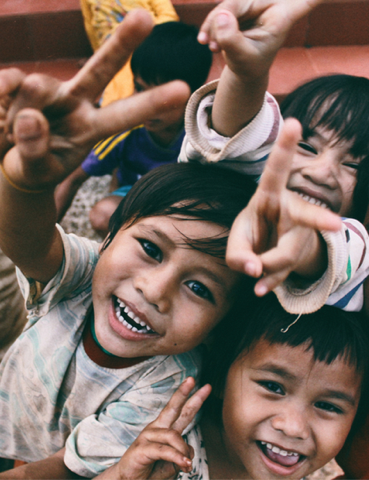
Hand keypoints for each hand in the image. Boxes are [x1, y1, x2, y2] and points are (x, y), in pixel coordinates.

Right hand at [0, 9, 189, 190]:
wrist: (13, 163)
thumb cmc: (35, 167)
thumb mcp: (37, 169)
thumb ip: (35, 149)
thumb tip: (31, 114)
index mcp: (92, 128)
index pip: (123, 114)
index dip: (150, 102)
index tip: (182, 89)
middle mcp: (76, 103)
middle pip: (100, 70)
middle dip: (120, 45)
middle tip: (144, 17)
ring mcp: (50, 92)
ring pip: (40, 84)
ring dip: (24, 108)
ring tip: (14, 132)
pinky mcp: (21, 86)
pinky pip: (13, 80)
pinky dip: (3, 85)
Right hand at [98, 378, 210, 479]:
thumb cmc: (151, 472)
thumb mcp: (172, 464)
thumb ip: (182, 455)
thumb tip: (189, 452)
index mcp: (165, 429)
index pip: (181, 411)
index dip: (193, 399)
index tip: (206, 386)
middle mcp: (156, 428)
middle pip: (172, 407)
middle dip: (184, 393)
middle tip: (193, 379)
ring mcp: (148, 436)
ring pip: (173, 436)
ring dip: (184, 452)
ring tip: (187, 466)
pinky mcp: (142, 448)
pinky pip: (164, 450)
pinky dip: (177, 457)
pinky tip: (184, 464)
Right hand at [198, 0, 323, 79]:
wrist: (245, 68)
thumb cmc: (250, 65)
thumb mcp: (242, 59)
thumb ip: (232, 39)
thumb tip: (220, 15)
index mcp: (283, 15)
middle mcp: (271, 4)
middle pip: (242, 0)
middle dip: (222, 19)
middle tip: (211, 44)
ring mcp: (254, 4)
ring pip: (228, 3)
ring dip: (213, 25)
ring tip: (211, 46)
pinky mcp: (240, 6)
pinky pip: (221, 9)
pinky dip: (211, 25)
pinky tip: (208, 42)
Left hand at [226, 118, 341, 295]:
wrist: (267, 249)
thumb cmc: (252, 233)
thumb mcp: (237, 239)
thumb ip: (237, 254)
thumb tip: (254, 272)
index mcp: (269, 195)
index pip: (276, 171)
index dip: (285, 148)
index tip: (293, 123)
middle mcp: (291, 210)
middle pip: (305, 216)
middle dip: (319, 220)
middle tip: (334, 225)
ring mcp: (300, 233)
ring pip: (289, 254)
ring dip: (266, 269)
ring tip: (253, 274)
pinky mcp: (301, 254)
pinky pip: (286, 272)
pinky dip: (270, 282)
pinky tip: (260, 289)